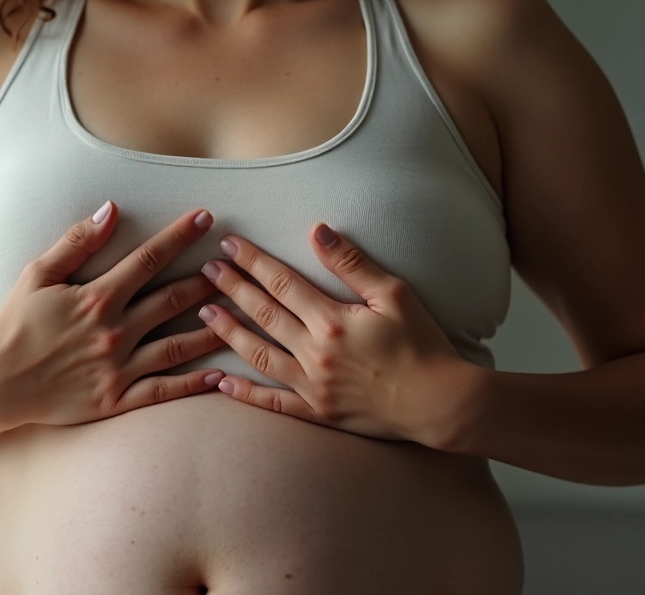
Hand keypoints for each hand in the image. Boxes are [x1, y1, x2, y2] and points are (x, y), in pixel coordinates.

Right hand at [0, 202, 227, 431]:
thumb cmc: (14, 324)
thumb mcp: (37, 274)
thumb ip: (76, 242)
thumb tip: (111, 209)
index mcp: (96, 297)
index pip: (149, 259)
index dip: (180, 236)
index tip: (207, 218)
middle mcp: (114, 331)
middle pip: (173, 300)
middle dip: (209, 280)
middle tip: (238, 267)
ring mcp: (117, 368)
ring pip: (178, 346)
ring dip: (212, 328)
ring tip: (243, 314)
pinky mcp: (116, 400)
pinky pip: (163, 391)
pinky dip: (193, 384)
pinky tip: (219, 374)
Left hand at [196, 223, 471, 442]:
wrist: (441, 403)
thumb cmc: (424, 345)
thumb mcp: (395, 294)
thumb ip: (352, 264)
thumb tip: (318, 231)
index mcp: (332, 320)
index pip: (282, 283)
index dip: (253, 261)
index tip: (229, 245)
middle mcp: (315, 353)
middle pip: (263, 314)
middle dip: (232, 288)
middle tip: (206, 270)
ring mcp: (313, 386)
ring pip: (258, 355)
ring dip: (228, 332)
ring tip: (203, 312)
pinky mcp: (317, 412)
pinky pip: (272, 403)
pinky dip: (244, 393)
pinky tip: (220, 381)